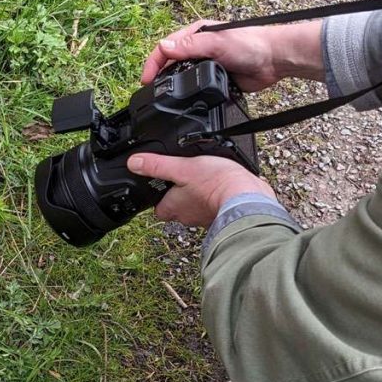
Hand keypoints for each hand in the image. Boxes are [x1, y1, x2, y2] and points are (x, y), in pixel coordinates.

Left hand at [127, 153, 275, 227]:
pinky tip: (219, 186)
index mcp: (174, 207)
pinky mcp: (223, 214)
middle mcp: (188, 216)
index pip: (158, 209)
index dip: (157, 198)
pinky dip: (214, 198)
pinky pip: (214, 206)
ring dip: (197, 197)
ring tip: (202, 180)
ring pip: (196, 208)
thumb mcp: (182, 167)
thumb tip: (133, 163)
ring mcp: (206, 218)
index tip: (160, 186)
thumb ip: (157, 165)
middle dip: (178, 197)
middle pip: (177, 209)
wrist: (247, 196)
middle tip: (182, 180)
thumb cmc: (215, 183)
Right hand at [140, 20, 324, 91]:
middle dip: (159, 77)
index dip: (153, 63)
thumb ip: (190, 46)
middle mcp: (199, 49)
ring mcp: (207, 65)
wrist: (275, 60)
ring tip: (163, 101)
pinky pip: (198, 89)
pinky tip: (186, 104)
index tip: (146, 80)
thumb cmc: (250, 43)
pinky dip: (191, 95)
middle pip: (171, 64)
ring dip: (174, 87)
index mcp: (196, 34)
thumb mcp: (216, 42)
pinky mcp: (217, 80)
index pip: (166, 48)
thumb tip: (164, 47)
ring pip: (184, 78)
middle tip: (150, 94)